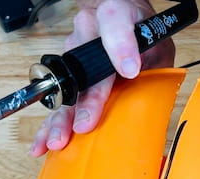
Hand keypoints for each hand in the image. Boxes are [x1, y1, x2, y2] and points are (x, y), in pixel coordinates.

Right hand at [29, 0, 174, 156]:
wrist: (121, 19)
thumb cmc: (140, 33)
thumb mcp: (156, 40)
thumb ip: (153, 57)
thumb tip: (141, 82)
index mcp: (115, 14)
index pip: (114, 23)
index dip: (121, 46)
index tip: (129, 69)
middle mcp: (88, 30)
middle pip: (84, 70)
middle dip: (86, 101)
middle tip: (85, 123)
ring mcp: (74, 51)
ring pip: (67, 87)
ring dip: (62, 117)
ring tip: (59, 139)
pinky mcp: (68, 72)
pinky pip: (58, 98)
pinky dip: (50, 122)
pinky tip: (42, 141)